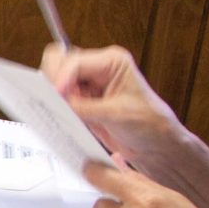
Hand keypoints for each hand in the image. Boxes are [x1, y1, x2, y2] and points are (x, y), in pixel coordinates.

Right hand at [42, 43, 186, 175]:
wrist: (156, 146)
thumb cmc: (149, 125)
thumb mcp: (115, 115)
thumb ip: (83, 107)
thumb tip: (56, 102)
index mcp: (112, 61)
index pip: (75, 62)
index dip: (61, 78)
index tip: (55, 95)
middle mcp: (98, 68)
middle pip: (60, 61)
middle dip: (53, 80)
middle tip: (53, 100)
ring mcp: (88, 84)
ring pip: (55, 78)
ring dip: (52, 93)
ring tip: (59, 110)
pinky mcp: (81, 100)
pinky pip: (58, 97)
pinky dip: (54, 105)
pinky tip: (59, 116)